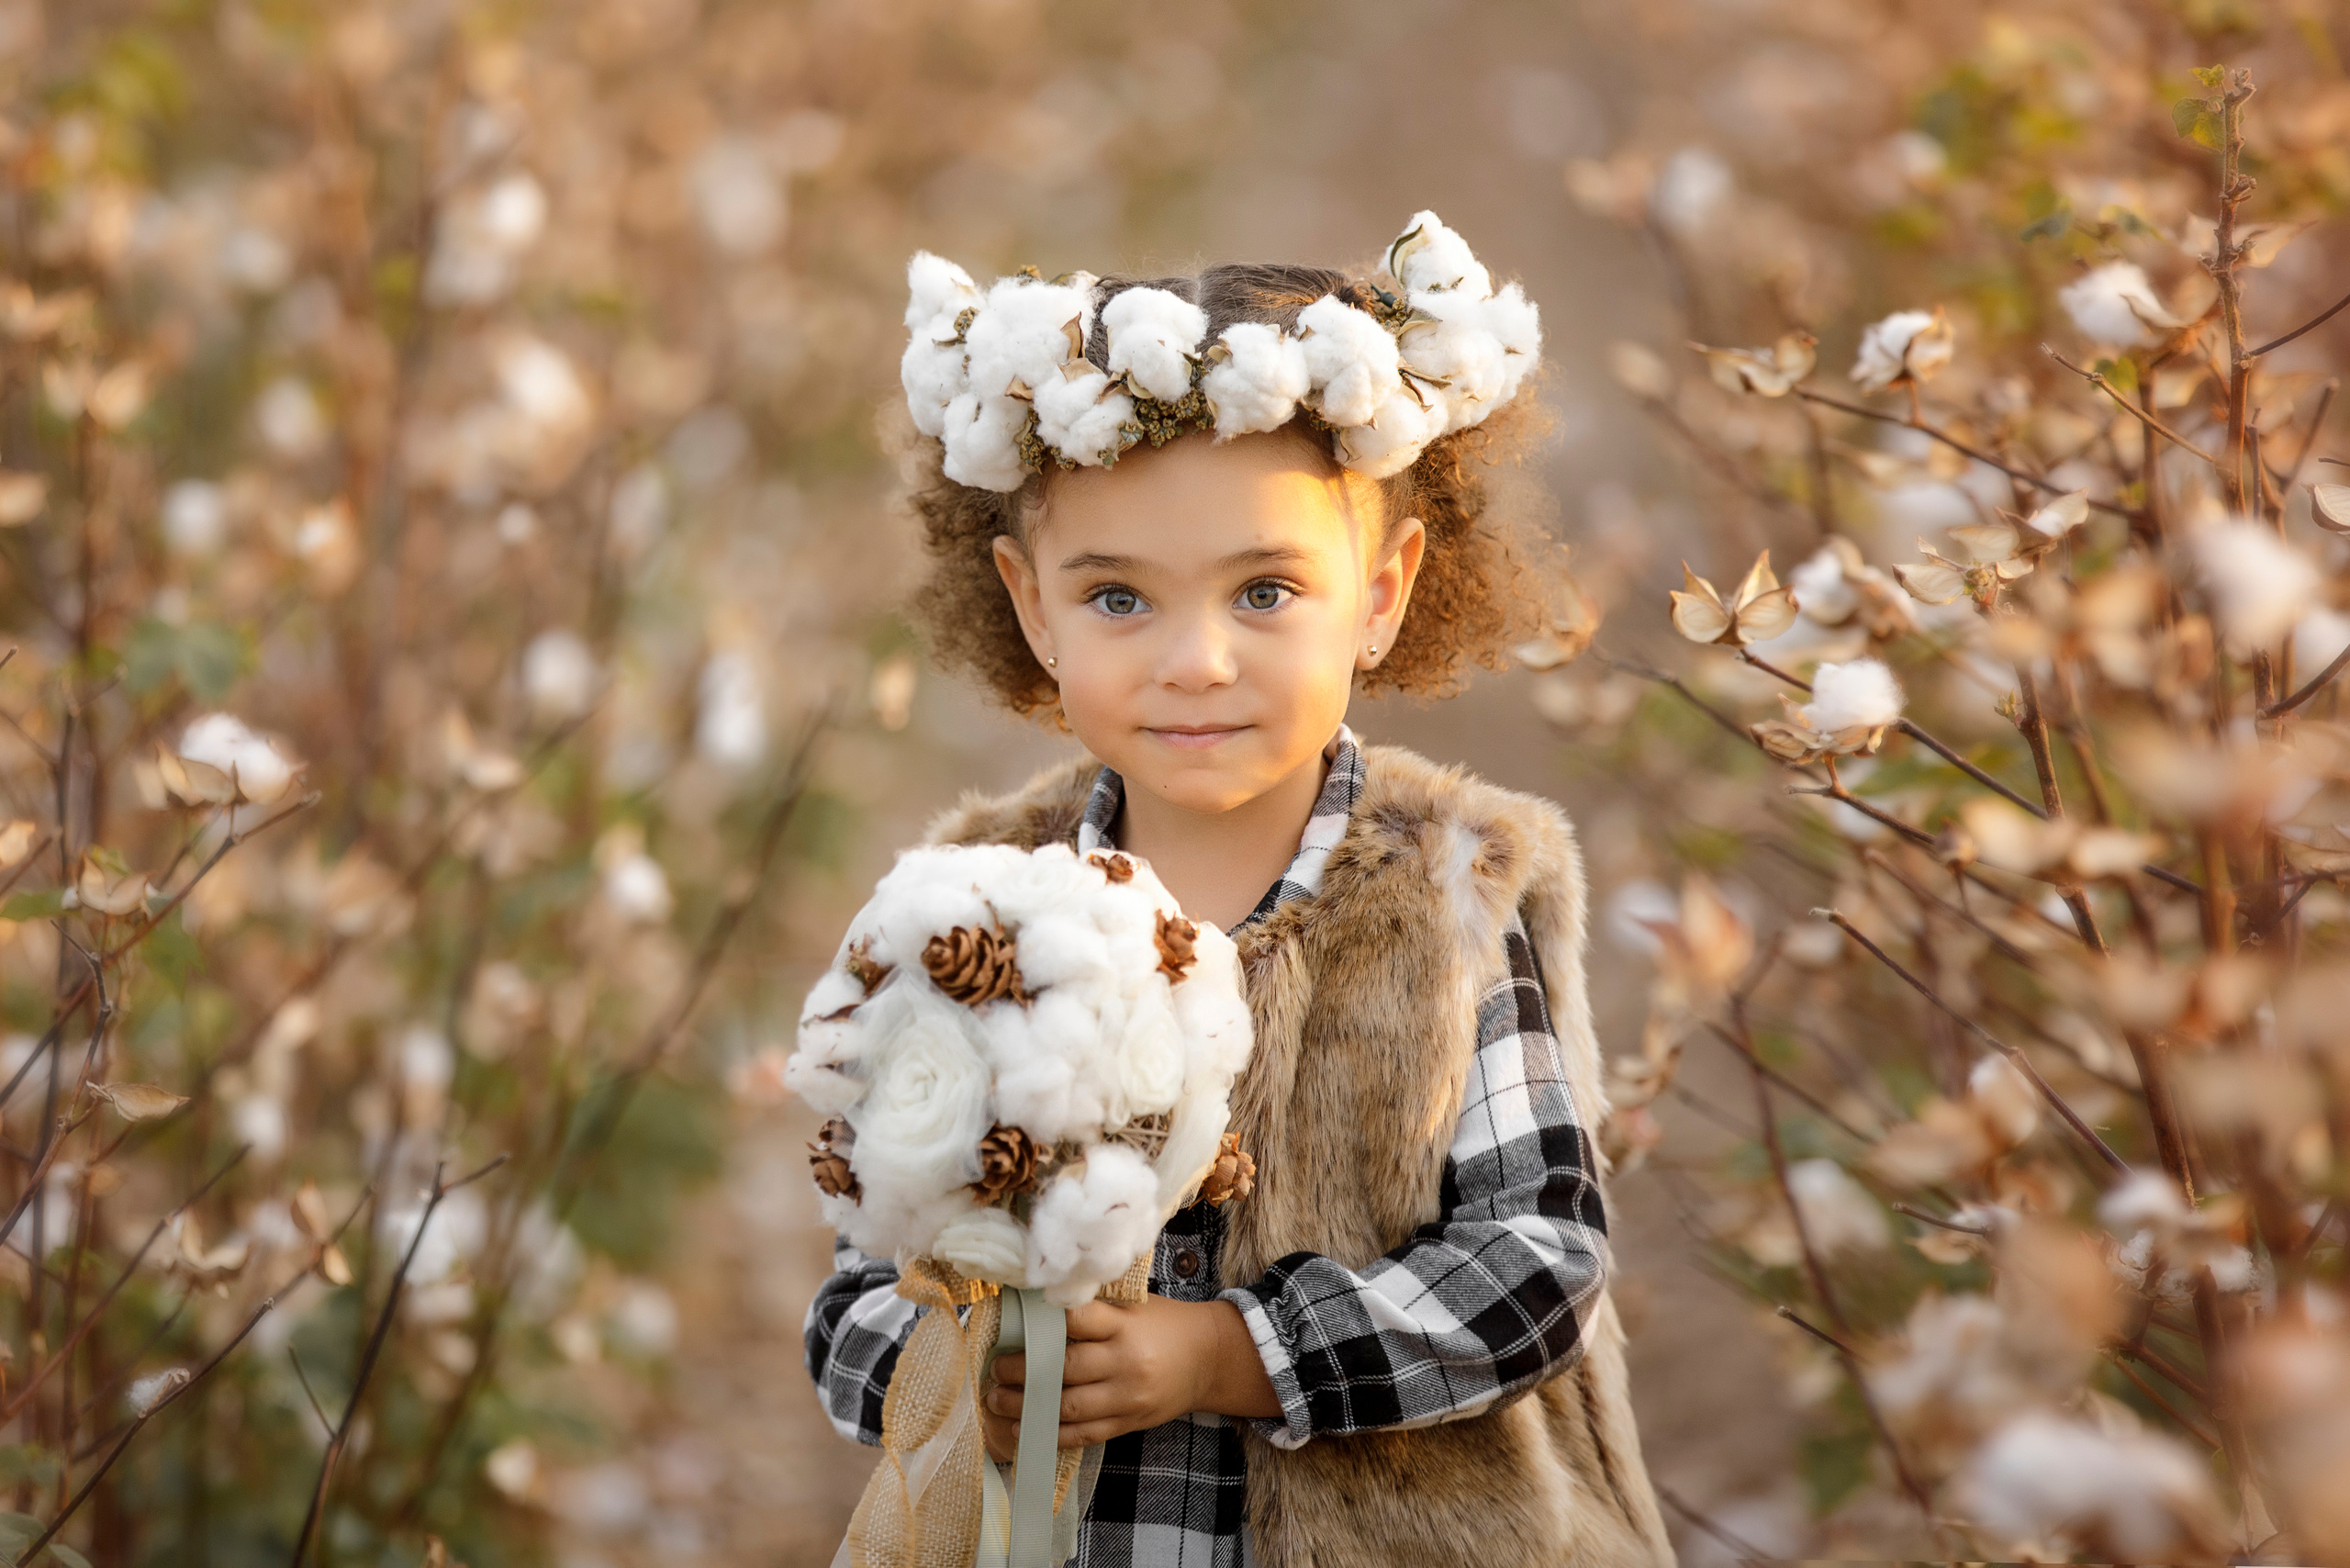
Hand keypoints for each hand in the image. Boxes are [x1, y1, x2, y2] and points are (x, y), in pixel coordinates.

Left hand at [980, 1294, 1276, 1458]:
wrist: (1208, 1359)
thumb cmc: (1163, 1325)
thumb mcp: (1133, 1306)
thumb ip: (1093, 1310)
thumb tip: (1034, 1309)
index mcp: (1126, 1324)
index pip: (1077, 1319)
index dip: (1042, 1321)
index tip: (1012, 1322)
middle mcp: (1126, 1362)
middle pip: (1064, 1367)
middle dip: (1022, 1371)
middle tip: (994, 1368)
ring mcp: (1127, 1397)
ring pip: (1067, 1407)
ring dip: (1026, 1406)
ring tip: (996, 1400)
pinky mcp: (1127, 1423)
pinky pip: (1082, 1434)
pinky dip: (1049, 1434)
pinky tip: (1023, 1428)